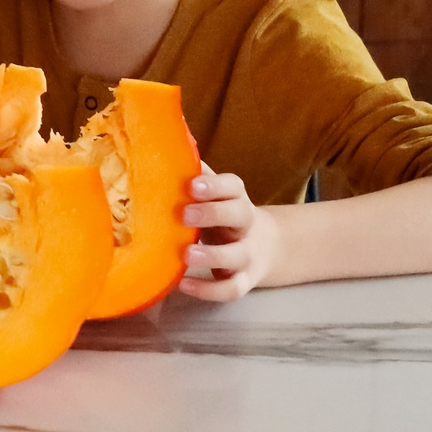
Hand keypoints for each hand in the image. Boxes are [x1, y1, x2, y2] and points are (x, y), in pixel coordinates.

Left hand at [177, 164, 281, 301]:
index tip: (192, 185)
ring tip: (186, 255)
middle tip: (184, 215)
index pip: (233, 186)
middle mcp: (245, 224)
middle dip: (213, 213)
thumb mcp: (212, 194)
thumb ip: (194, 174)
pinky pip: (231, 289)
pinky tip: (183, 285)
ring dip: (213, 255)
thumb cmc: (222, 213)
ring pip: (238, 255)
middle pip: (239, 214)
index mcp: (235, 198)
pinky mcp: (243, 281)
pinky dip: (208, 290)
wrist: (264, 247)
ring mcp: (247, 254)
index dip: (215, 185)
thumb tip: (168, 141)